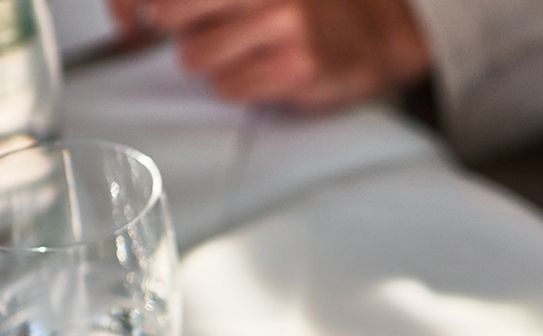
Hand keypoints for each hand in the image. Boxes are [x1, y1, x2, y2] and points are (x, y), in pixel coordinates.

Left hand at [108, 0, 429, 109]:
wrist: (378, 32)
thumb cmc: (308, 7)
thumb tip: (132, 14)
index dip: (132, 6)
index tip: (131, 19)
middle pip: (169, 14)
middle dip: (181, 29)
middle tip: (210, 31)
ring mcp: (282, 24)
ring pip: (195, 57)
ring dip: (214, 63)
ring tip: (249, 53)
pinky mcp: (296, 66)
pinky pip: (230, 88)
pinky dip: (242, 86)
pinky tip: (268, 72)